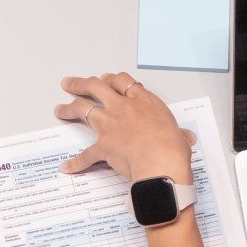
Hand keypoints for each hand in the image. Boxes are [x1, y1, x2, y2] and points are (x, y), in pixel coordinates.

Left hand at [56, 72, 193, 183]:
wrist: (160, 162)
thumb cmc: (172, 147)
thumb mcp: (179, 134)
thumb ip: (178, 134)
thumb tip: (185, 138)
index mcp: (142, 101)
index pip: (121, 81)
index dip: (110, 79)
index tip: (105, 80)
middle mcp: (122, 108)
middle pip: (95, 87)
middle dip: (80, 84)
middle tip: (70, 84)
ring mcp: (109, 125)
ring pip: (82, 109)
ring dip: (68, 109)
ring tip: (60, 109)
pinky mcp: (102, 145)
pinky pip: (86, 154)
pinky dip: (76, 162)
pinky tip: (68, 166)